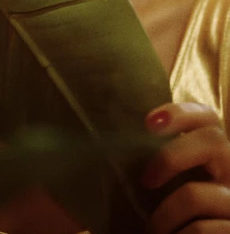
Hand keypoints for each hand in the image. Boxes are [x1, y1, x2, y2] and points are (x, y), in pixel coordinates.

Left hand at [142, 102, 229, 232]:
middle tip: (145, 180)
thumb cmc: (175, 222)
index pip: (208, 118)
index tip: (148, 123)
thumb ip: (163, 167)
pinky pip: (202, 229)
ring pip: (197, 193)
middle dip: (172, 155)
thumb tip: (118, 143)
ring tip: (151, 231)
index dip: (181, 113)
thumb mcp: (170, 189)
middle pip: (213, 140)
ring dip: (164, 216)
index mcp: (215, 158)